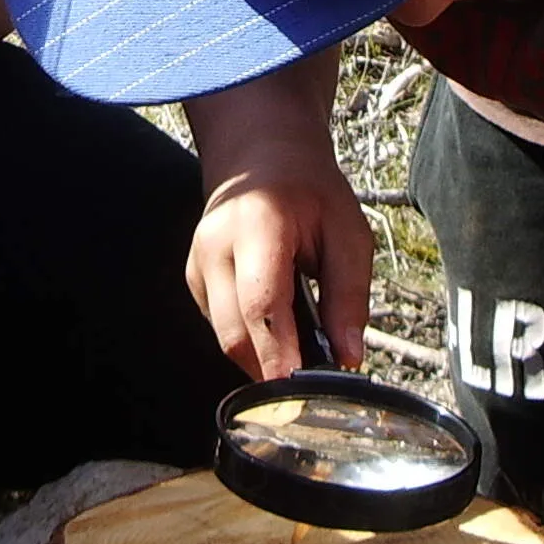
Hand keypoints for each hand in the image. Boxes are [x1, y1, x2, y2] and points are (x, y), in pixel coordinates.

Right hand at [182, 71, 373, 378]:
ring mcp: (198, 262)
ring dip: (261, 358)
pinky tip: (277, 331)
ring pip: (224, 336)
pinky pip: (220, 326)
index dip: (278, 349)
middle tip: (310, 387)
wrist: (263, 157)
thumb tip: (348, 356)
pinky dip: (250, 340)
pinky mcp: (195, 278)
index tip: (299, 386)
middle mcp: (217, 244)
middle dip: (271, 368)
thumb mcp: (348, 232)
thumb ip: (349, 294)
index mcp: (258, 224)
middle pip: (235, 330)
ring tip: (299, 357)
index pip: (261, 301)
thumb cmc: (310, 193)